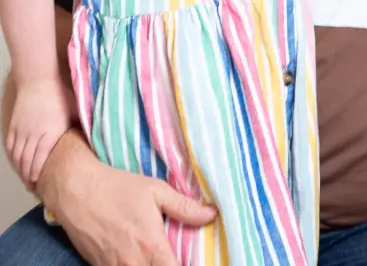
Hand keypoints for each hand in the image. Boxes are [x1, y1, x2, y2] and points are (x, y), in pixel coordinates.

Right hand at [6, 75, 73, 186]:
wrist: (38, 79)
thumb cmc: (61, 94)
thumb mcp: (75, 111)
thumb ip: (81, 127)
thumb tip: (94, 140)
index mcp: (50, 133)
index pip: (41, 160)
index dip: (39, 175)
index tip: (42, 185)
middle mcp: (33, 135)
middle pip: (27, 162)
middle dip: (29, 177)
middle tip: (35, 188)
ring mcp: (21, 131)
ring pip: (17, 156)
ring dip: (20, 170)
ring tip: (27, 180)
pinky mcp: (14, 126)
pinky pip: (11, 147)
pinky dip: (13, 158)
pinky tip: (18, 164)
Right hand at [38, 130, 217, 265]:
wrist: (76, 191)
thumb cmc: (118, 188)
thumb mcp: (156, 191)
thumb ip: (185, 207)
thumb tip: (211, 215)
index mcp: (150, 246)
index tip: (195, 260)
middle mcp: (131, 264)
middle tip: (174, 257)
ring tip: (158, 256)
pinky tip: (140, 259)